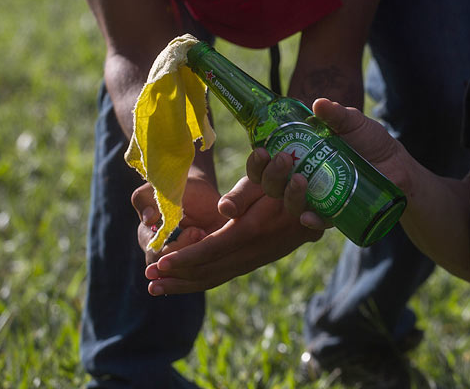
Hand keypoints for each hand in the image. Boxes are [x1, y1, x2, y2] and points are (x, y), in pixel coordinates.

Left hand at [143, 176, 323, 294]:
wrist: (320, 199)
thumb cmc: (288, 180)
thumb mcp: (267, 180)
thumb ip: (245, 194)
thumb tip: (224, 211)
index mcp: (252, 232)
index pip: (210, 251)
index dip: (183, 260)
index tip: (158, 264)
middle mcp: (254, 251)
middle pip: (209, 272)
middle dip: (177, 278)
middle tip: (149, 282)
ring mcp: (257, 259)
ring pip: (216, 278)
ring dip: (185, 284)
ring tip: (158, 288)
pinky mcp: (257, 260)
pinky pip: (224, 275)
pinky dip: (201, 281)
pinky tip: (185, 283)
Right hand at [246, 98, 410, 229]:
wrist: (397, 164)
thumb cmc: (369, 140)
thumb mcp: (352, 123)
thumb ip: (335, 115)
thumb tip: (319, 104)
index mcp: (297, 156)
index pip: (266, 163)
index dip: (257, 161)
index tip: (260, 151)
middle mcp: (300, 178)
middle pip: (271, 184)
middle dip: (270, 174)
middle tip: (281, 159)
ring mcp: (315, 197)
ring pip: (289, 203)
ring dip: (288, 193)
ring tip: (299, 179)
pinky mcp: (332, 213)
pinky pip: (316, 220)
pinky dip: (310, 219)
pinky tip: (307, 216)